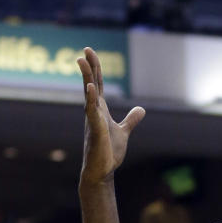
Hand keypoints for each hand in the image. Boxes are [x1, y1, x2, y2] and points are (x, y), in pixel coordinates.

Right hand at [77, 47, 144, 183]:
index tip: (89, 52)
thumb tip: (141, 109)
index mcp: (100, 110)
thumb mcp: (123, 132)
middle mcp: (94, 111)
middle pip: (92, 84)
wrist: (101, 172)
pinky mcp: (95, 130)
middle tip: (85, 50)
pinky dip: (91, 99)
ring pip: (89, 94)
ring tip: (81, 61)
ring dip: (86, 77)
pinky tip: (90, 88)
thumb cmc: (108, 152)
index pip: (98, 84)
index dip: (95, 68)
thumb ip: (131, 120)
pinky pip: (92, 112)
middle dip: (89, 67)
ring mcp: (93, 120)